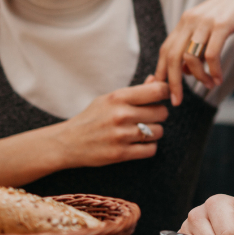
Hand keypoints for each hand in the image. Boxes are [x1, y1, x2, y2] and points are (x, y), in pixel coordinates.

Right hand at [53, 78, 169, 168]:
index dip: (166, 93)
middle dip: (159, 115)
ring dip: (154, 132)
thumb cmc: (92, 117)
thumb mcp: (109, 99)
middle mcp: (121, 114)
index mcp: (118, 97)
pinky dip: (148, 147)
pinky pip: (151, 149)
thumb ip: (135, 92)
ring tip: (142, 131)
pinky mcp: (121, 153)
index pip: (157, 90)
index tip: (163, 97)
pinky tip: (138, 143)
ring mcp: (121, 135)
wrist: (68, 142)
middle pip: (162, 112)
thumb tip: (155, 80)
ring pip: (159, 132)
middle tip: (149, 117)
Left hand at [155, 0, 233, 103]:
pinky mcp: (222, 24)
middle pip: (172, 56)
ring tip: (209, 85)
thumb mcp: (210, 25)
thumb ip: (197, 44)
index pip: (165, 50)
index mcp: (185, 21)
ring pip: (190, 57)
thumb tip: (185, 69)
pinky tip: (219, 78)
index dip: (161, 72)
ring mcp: (205, 22)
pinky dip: (214, 71)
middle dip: (172, 82)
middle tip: (177, 101)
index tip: (163, 91)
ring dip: (199, 78)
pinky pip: (211, 55)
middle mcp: (190, 20)